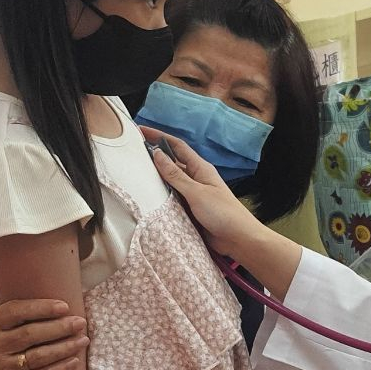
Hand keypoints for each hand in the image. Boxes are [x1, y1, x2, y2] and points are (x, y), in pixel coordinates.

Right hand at [0, 298, 87, 369]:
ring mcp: (5, 366)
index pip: (17, 312)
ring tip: (83, 340)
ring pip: (39, 356)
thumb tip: (58, 288)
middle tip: (80, 322)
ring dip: (65, 348)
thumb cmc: (8, 339)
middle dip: (59, 327)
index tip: (65, 306)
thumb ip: (23, 308)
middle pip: (30, 334)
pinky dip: (61, 368)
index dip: (42, 308)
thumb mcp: (5, 322)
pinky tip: (75, 360)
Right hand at [142, 127, 261, 259]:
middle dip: (154, 158)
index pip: (177, 146)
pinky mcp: (190, 210)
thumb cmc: (223, 213)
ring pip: (169, 183)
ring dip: (155, 179)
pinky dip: (161, 198)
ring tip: (133, 175)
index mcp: (200, 169)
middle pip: (171, 164)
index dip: (159, 136)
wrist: (238, 239)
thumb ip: (176, 175)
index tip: (142, 130)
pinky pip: (171, 200)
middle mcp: (196, 179)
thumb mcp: (197, 192)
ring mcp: (192, 195)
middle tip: (132, 154)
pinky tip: (147, 198)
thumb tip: (157, 154)